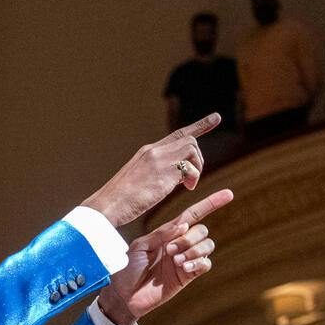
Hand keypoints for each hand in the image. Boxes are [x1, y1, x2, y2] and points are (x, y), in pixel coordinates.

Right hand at [82, 114, 221, 227]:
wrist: (108, 206)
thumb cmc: (120, 200)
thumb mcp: (138, 179)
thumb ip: (156, 172)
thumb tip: (176, 175)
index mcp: (147, 152)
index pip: (177, 134)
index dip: (200, 126)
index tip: (216, 118)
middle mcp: (154, 151)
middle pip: (189, 141)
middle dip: (198, 159)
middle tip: (191, 180)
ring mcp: (159, 160)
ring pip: (192, 149)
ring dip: (196, 168)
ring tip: (188, 186)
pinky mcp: (164, 172)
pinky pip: (190, 167)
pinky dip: (193, 178)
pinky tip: (186, 188)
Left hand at [97, 188, 232, 324]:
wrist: (124, 296)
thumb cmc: (127, 269)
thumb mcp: (139, 246)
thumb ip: (161, 234)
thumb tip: (183, 225)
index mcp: (168, 233)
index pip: (193, 214)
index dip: (210, 204)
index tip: (228, 194)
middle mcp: (179, 244)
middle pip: (202, 230)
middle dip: (190, 238)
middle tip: (170, 251)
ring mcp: (185, 259)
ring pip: (207, 245)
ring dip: (194, 250)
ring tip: (176, 261)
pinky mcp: (188, 276)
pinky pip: (206, 264)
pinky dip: (198, 263)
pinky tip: (185, 267)